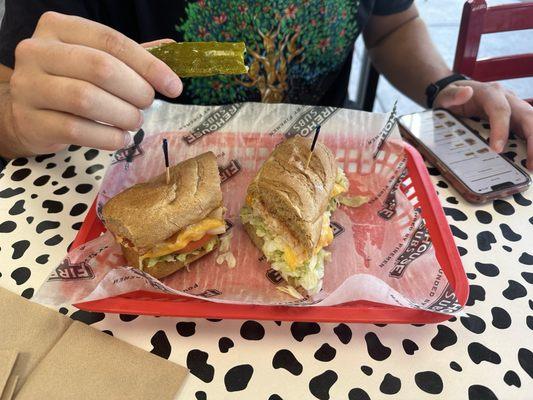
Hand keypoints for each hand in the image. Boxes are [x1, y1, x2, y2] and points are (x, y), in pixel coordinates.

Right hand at [8, 11, 181, 155]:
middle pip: (100, 68)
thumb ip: (130, 56)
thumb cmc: (69, 81)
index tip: (174, 87)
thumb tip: (173, 51)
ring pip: (85, 98)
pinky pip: (76, 129)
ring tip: (134, 122)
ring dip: (122, 115)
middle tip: (147, 105)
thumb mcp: (95, 60)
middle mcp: (37, 51)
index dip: (149, 65)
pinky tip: (120, 138)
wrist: (25, 113)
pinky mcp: (29, 120)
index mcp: (59, 27)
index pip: (112, 41)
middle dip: (135, 90)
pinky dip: (107, 137)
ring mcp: (28, 86)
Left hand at [434, 80, 532, 169]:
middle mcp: (507, 99)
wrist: (457, 94)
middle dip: (532, 140)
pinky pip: (527, 130)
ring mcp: (514, 109)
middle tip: (530, 164)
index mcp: (491, 93)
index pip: (501, 110)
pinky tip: (528, 161)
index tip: (497, 150)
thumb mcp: (446, 95)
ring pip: (532, 122)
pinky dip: (531, 144)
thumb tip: (466, 92)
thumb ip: (453, 95)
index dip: (501, 129)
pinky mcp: (515, 119)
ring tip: (531, 166)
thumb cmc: (452, 97)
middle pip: (527, 116)